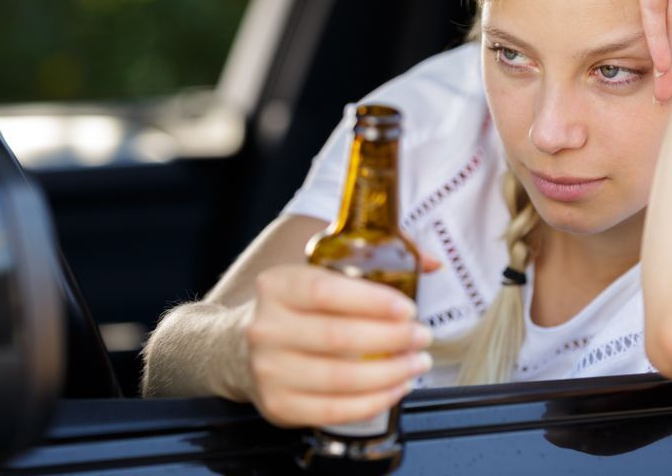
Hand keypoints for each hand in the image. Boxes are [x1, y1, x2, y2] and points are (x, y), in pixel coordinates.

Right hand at [244, 264, 433, 427]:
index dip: (372, 302)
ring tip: (416, 363)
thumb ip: (372, 265)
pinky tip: (395, 388)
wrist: (240, 348)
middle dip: (391, 339)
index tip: (408, 309)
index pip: (327, 292)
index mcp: (277, 286)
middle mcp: (266, 328)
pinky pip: (335, 410)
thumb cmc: (295, 310)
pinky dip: (373, 402)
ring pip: (340, 378)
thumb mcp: (319, 275)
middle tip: (421, 337)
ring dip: (390, 373)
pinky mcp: (278, 406)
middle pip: (338, 337)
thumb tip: (432, 262)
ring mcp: (269, 370)